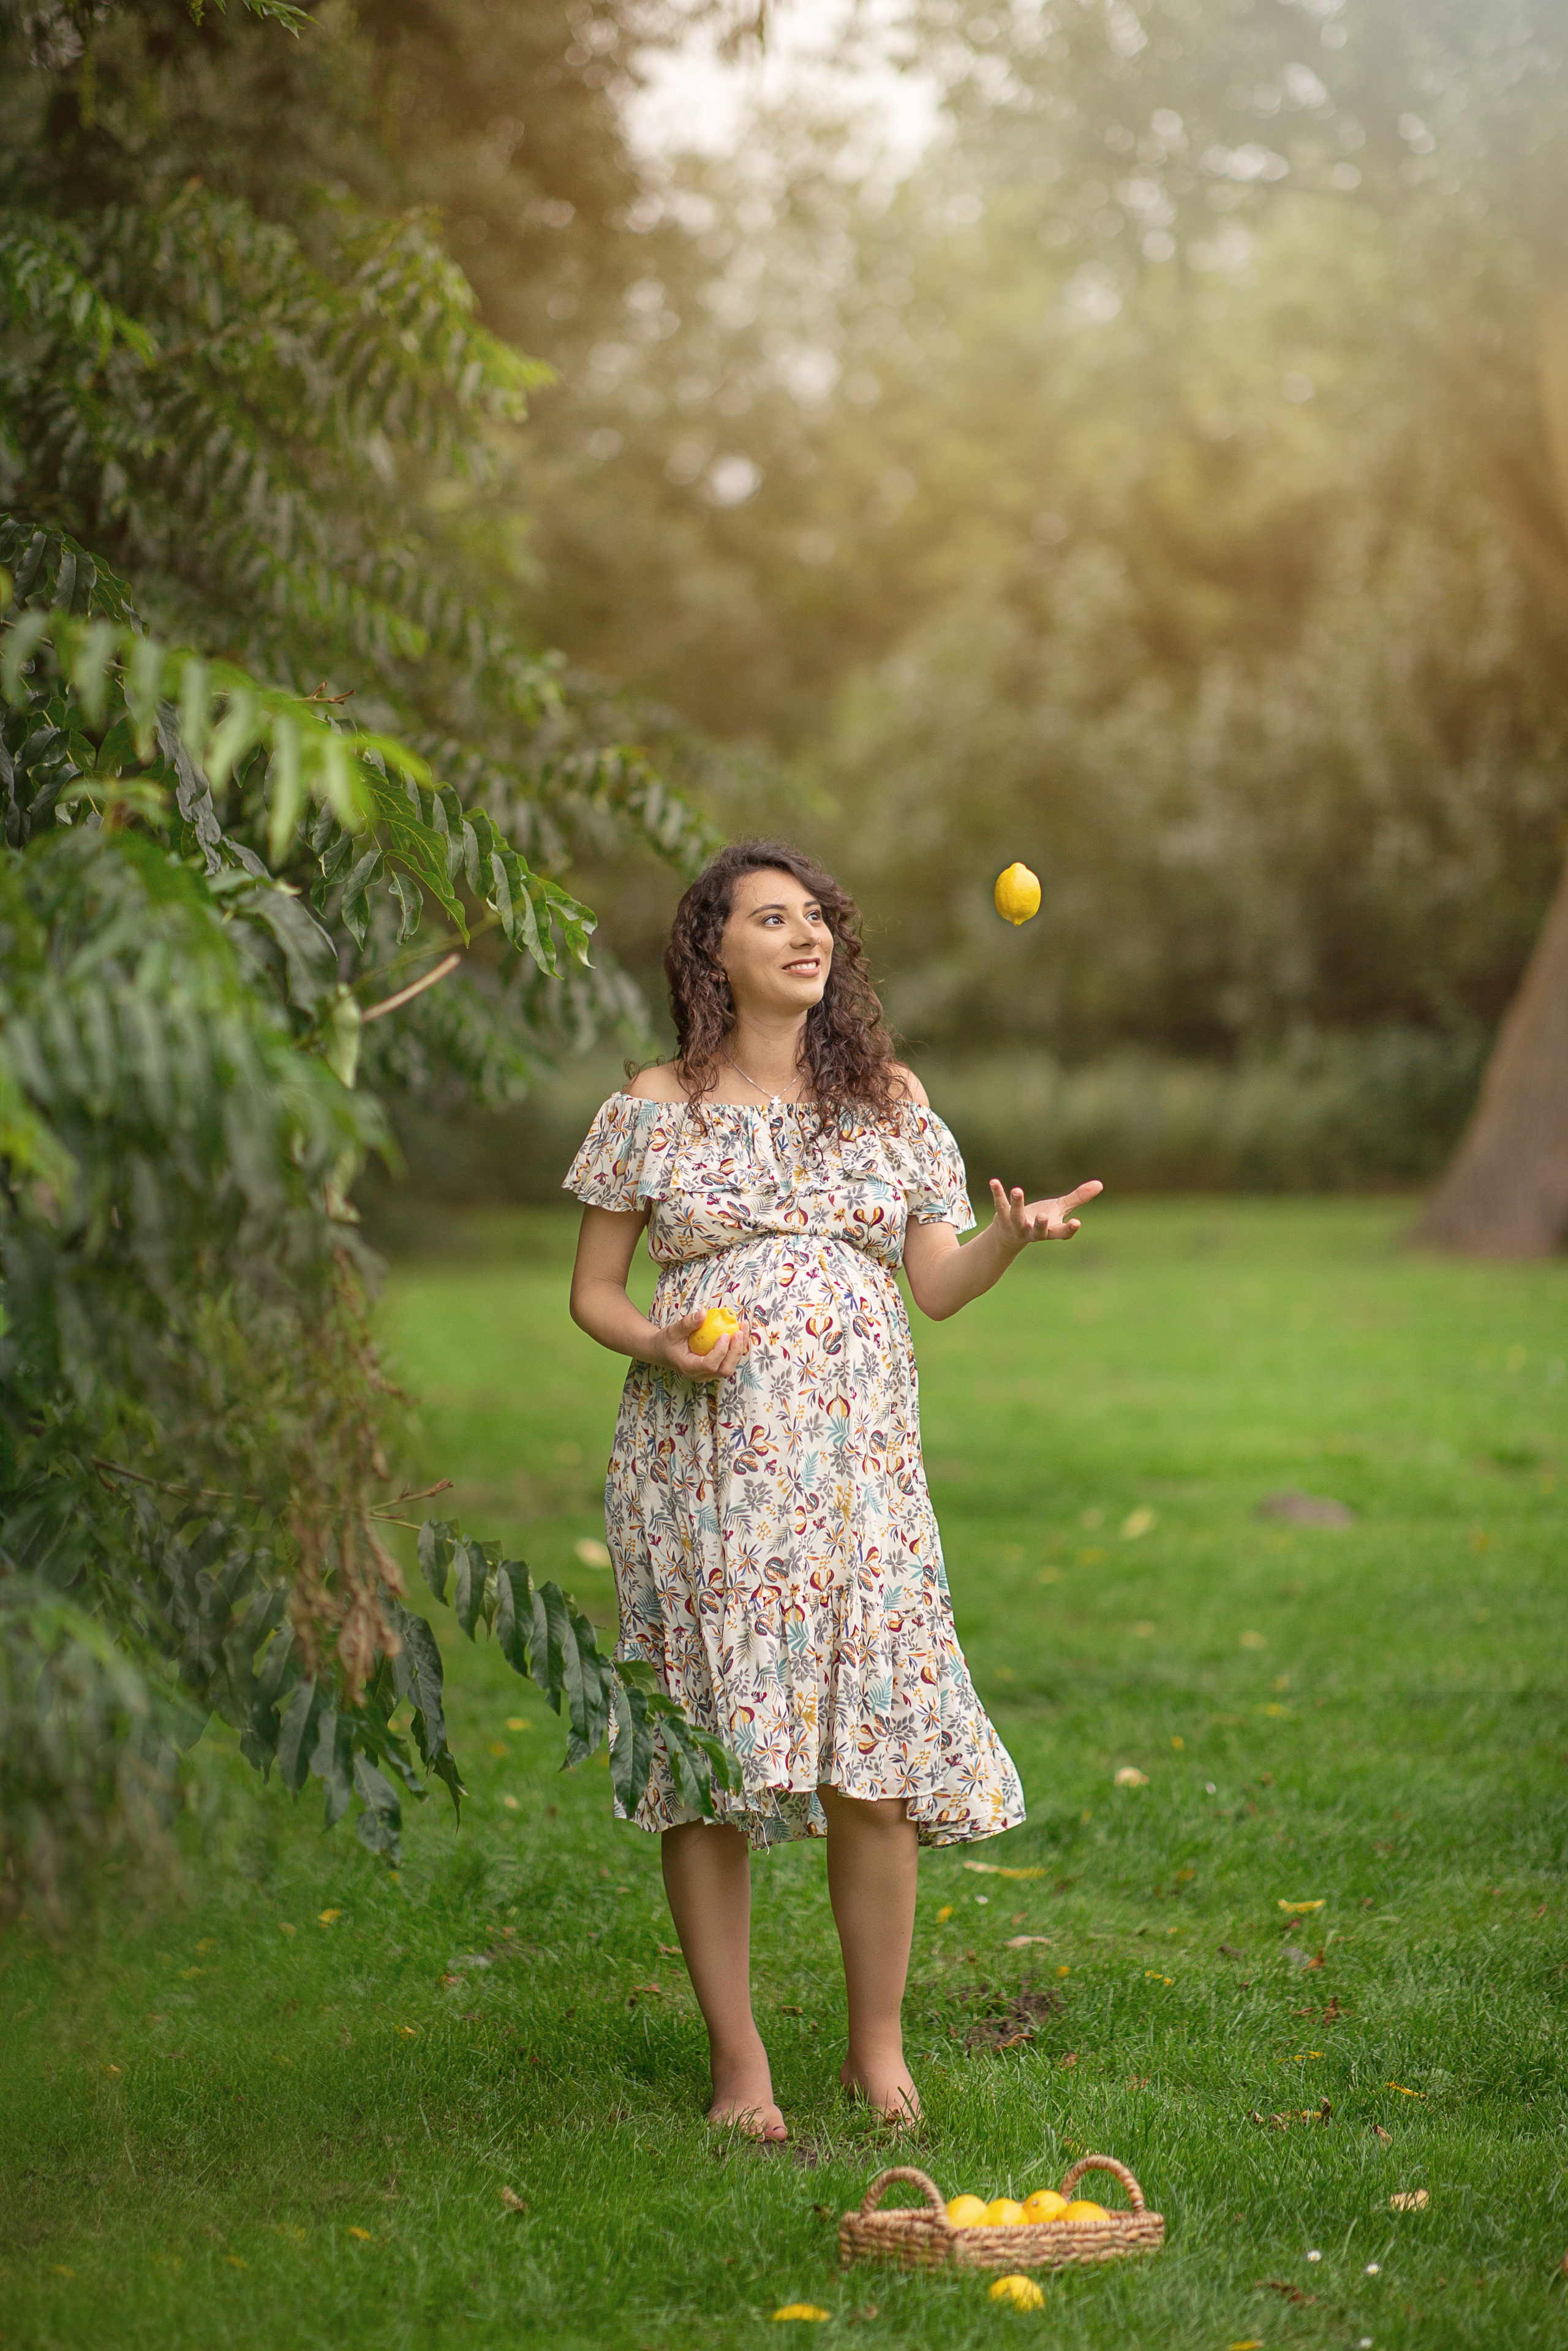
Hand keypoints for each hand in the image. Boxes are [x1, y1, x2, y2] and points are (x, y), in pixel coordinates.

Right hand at [655, 1310, 749, 1380]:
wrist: (662, 1352)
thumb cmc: (666, 1342)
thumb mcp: (673, 1331)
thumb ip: (687, 1323)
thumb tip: (703, 1313)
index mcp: (689, 1368)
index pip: (709, 1365)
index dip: (720, 1352)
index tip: (724, 1334)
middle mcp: (701, 1375)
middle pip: (724, 1370)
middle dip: (735, 1351)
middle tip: (739, 1331)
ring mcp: (708, 1374)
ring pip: (730, 1367)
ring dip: (739, 1349)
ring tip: (743, 1328)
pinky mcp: (714, 1369)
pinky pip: (729, 1361)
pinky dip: (736, 1348)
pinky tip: (740, 1332)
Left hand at [988, 1178, 1102, 1248]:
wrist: (1010, 1235)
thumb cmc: (1040, 1220)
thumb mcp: (1060, 1209)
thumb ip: (1078, 1198)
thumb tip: (1100, 1184)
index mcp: (1051, 1231)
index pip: (1062, 1233)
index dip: (1069, 1230)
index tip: (1077, 1223)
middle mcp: (1033, 1232)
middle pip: (1038, 1231)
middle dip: (1041, 1224)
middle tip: (1043, 1216)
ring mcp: (1016, 1226)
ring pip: (1016, 1217)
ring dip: (1016, 1204)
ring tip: (1017, 1190)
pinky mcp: (1002, 1217)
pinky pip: (999, 1205)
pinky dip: (997, 1193)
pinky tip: (994, 1182)